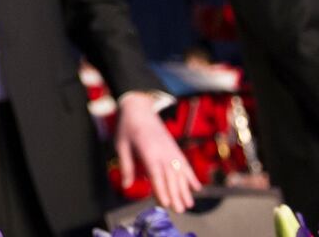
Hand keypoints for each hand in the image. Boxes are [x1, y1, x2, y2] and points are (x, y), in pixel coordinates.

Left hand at [115, 92, 200, 210]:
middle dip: (175, 194)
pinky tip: (197, 188)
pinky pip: (185, 163)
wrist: (139, 108)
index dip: (161, 189)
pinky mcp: (174, 148)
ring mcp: (171, 149)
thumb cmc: (127, 128)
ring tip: (190, 204)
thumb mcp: (121, 145)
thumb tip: (126, 187)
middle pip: (170, 176)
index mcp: (148, 151)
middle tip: (180, 211)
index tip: (165, 203)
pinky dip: (192, 176)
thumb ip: (126, 166)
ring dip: (185, 189)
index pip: (155, 174)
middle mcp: (162, 151)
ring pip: (180, 172)